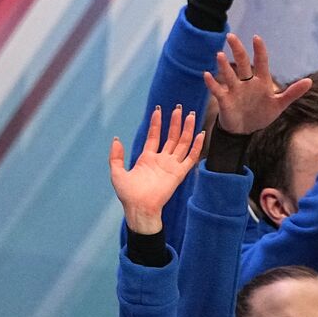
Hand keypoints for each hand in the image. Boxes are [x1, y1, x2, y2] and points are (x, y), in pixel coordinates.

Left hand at [109, 106, 203, 234]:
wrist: (139, 208)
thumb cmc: (128, 195)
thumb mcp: (117, 173)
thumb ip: (116, 156)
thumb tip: (116, 139)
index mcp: (147, 158)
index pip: (155, 136)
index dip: (157, 123)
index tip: (159, 109)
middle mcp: (161, 160)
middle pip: (172, 137)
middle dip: (175, 122)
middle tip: (179, 108)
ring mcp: (171, 165)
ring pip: (182, 143)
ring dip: (187, 129)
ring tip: (191, 115)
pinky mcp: (179, 173)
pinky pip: (191, 157)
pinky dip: (197, 146)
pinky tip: (201, 134)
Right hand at [203, 34, 312, 134]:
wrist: (246, 130)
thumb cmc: (262, 114)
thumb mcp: (279, 105)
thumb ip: (293, 93)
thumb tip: (310, 81)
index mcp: (261, 81)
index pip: (261, 62)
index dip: (259, 50)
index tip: (256, 37)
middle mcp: (247, 82)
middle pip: (242, 63)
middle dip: (237, 50)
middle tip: (231, 36)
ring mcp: (235, 90)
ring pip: (229, 75)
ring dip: (223, 66)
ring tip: (219, 55)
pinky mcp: (225, 100)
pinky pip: (217, 90)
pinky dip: (212, 83)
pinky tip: (207, 75)